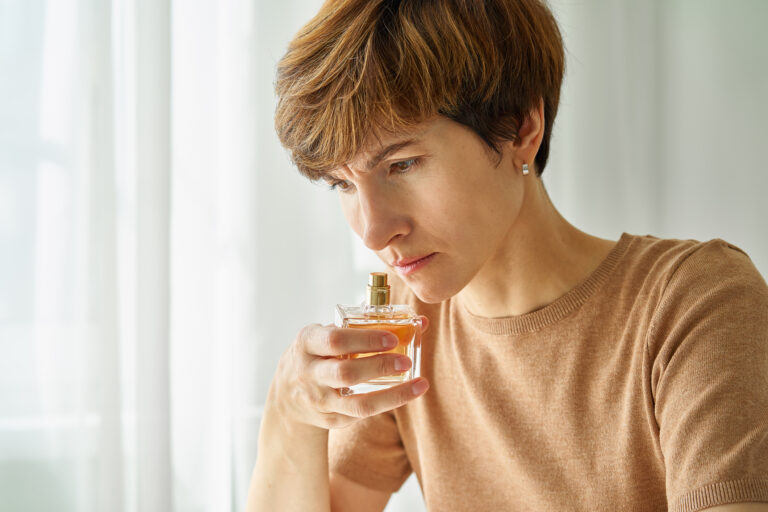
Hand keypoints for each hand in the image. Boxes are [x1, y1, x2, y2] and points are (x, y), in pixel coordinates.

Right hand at [269, 316, 429, 429]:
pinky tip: (406, 394)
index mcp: (307, 343)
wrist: (288, 393)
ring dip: (392, 395)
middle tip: (406, 361)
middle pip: (346, 373)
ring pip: (357, 404)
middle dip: (380, 366)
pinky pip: (362, 415)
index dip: (366, 339)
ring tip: (418, 384)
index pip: (335, 340)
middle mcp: (309, 374)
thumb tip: (421, 322)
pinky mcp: (330, 420)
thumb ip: (364, 326)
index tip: (392, 338)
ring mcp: (319, 400)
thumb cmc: (319, 354)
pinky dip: (387, 404)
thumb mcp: (327, 334)